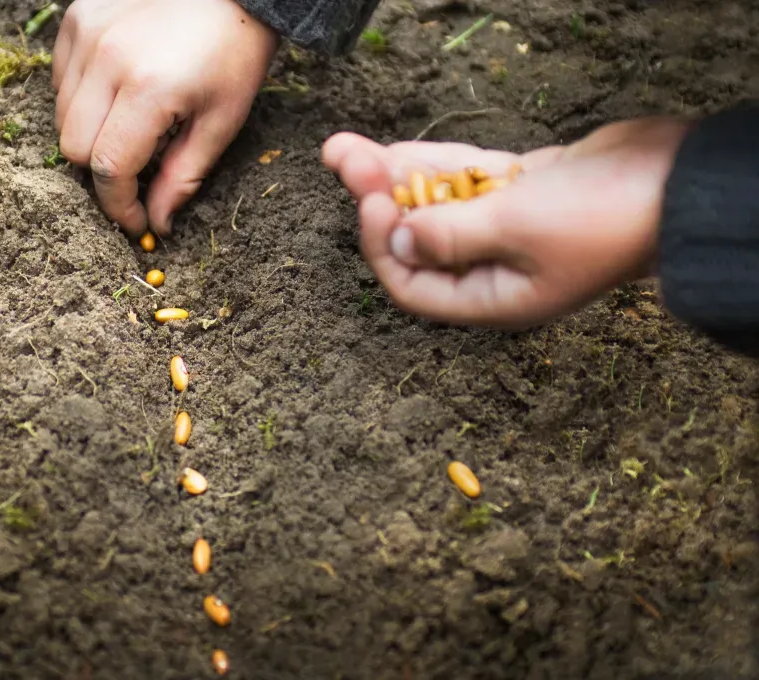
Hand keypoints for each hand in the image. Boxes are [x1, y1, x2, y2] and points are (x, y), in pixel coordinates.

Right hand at [52, 0, 277, 237]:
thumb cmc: (234, 54)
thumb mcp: (222, 123)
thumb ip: (183, 177)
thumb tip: (157, 224)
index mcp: (149, 89)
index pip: (108, 168)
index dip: (119, 206)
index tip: (135, 221)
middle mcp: (108, 58)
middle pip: (74, 147)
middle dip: (102, 172)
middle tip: (136, 172)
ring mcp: (87, 33)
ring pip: (61, 115)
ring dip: (91, 134)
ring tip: (131, 125)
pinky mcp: (78, 16)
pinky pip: (61, 79)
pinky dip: (80, 98)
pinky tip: (116, 92)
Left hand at [321, 118, 690, 328]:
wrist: (680, 179)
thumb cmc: (604, 218)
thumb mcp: (515, 228)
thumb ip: (448, 235)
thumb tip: (395, 242)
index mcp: (493, 299)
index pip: (413, 285)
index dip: (382, 245)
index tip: (369, 202)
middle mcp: (495, 270)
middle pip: (418, 239)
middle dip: (377, 199)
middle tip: (342, 158)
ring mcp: (509, 229)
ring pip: (437, 205)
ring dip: (397, 176)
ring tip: (349, 147)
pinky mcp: (523, 192)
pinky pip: (466, 181)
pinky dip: (436, 166)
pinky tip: (398, 149)